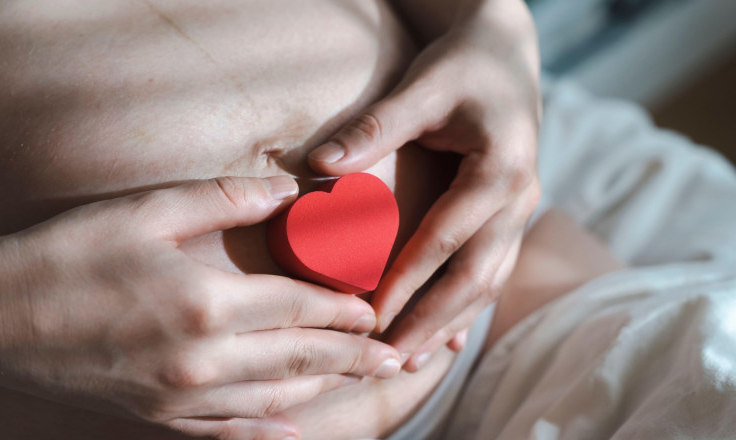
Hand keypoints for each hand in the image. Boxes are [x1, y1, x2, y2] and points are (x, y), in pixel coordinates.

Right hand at [0, 176, 401, 438]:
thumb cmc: (70, 256)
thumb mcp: (147, 210)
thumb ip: (226, 197)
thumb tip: (288, 189)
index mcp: (208, 303)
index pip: (299, 308)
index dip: (343, 310)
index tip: (376, 310)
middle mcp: (204, 359)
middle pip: (300, 359)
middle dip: (354, 356)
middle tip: (396, 357)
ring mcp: (182, 397)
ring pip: (276, 401)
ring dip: (325, 391)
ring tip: (361, 384)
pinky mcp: (159, 417)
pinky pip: (229, 432)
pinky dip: (269, 431)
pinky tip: (294, 431)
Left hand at [308, 0, 540, 369]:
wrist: (507, 53)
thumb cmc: (464, 66)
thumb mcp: (424, 86)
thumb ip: (378, 125)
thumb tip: (321, 166)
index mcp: (500, 170)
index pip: (446, 240)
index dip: (408, 283)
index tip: (371, 319)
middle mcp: (520, 199)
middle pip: (475, 277)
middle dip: (431, 322)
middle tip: (389, 359)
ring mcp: (520, 212)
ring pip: (488, 283)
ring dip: (449, 324)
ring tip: (411, 360)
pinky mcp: (510, 217)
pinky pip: (492, 272)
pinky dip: (467, 308)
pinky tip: (446, 340)